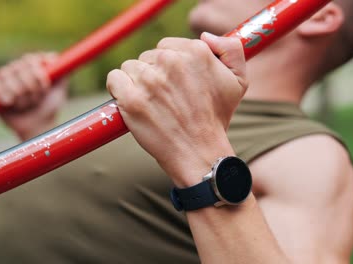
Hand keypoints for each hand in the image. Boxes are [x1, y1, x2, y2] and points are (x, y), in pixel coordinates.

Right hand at [0, 52, 67, 139]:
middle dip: (31, 87)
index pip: (32, 59)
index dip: (39, 73)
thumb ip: (62, 73)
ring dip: (19, 95)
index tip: (46, 86)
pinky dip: (0, 92)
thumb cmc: (49, 108)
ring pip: (6, 75)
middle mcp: (19, 67)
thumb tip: (54, 56)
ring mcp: (4, 76)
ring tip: (25, 105)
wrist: (36, 126)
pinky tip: (8, 102)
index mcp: (34, 65)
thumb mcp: (60, 90)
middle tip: (36, 100)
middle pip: (19, 66)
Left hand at [107, 33, 247, 186]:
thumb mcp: (237, 80)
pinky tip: (133, 102)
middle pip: (148, 56)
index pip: (168, 46)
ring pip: (131, 67)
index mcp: (197, 52)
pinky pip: (115, 78)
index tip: (175, 84)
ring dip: (137, 83)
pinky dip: (119, 89)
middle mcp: (172, 62)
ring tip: (153, 104)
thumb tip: (205, 36)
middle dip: (154, 74)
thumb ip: (230, 49)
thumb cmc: (216, 118)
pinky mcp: (131, 99)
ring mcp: (150, 80)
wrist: (200, 153)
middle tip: (166, 98)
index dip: (170, 66)